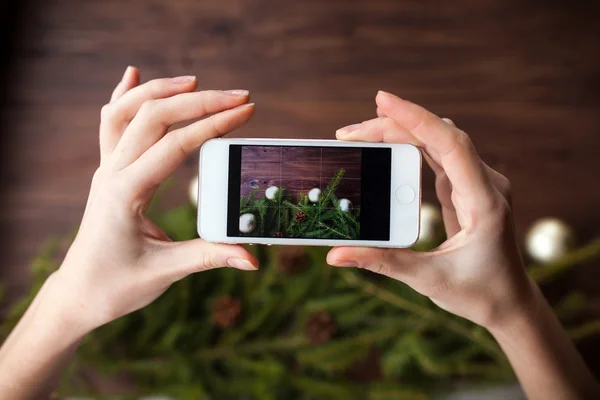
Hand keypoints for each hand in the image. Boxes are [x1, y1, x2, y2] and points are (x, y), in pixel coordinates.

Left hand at [53, 67, 258, 333]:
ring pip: (126, 111)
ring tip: (196, 80)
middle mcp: (112, 173)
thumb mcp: (166, 272)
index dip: (213, 124)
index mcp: (126, 194)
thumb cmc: (117, 286)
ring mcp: (107, 169)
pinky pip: (111, 123)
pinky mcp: (109, 172)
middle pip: (153, 117)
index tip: (246, 111)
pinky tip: (134, 74)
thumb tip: (252, 259)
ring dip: (161, 90)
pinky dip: (124, 95)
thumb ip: (209, 257)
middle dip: (199, 100)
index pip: (176, 145)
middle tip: (239, 96)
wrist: (79, 293)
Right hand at [327, 91, 531, 328]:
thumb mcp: (428, 280)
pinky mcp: (466, 188)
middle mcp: (485, 184)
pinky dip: (410, 145)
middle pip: (438, 136)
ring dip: (399, 132)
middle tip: (348, 133)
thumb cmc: (479, 293)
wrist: (510, 302)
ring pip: (437, 140)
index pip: (451, 144)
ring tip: (359, 134)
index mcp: (484, 202)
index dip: (416, 118)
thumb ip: (382, 262)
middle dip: (393, 126)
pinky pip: (438, 154)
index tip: (382, 100)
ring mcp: (477, 183)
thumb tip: (336, 255)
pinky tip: (384, 146)